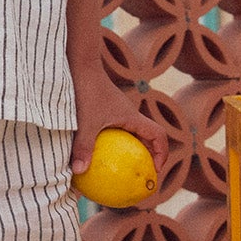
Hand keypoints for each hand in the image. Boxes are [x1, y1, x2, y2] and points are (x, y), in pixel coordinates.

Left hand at [69, 65, 169, 194]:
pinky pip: (112, 130)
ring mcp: (116, 111)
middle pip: (146, 138)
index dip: (162, 154)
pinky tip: (89, 156)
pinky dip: (109, 144)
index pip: (158, 135)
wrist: (79, 64)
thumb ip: (82, 146)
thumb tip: (79, 172)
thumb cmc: (86, 90)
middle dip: (147, 157)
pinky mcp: (103, 109)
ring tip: (115, 172)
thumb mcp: (84, 121)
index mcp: (133, 117)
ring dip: (128, 151)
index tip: (155, 171)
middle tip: (137, 176)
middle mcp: (128, 114)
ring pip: (129, 134)